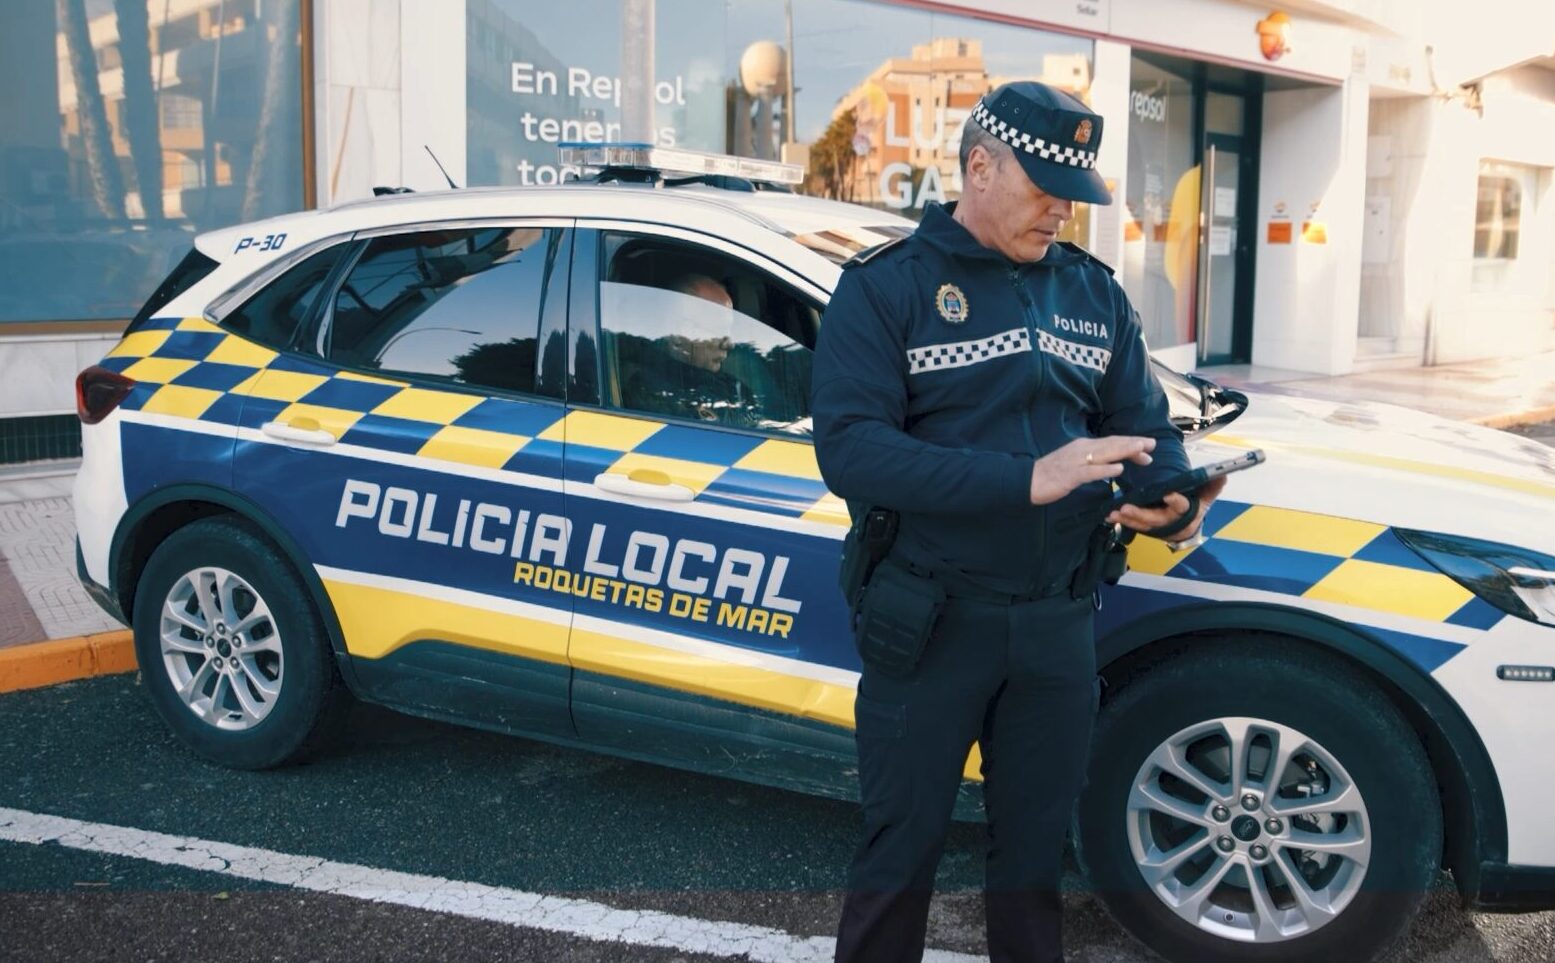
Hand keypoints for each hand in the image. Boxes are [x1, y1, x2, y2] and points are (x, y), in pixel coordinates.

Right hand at [1030, 436, 1155, 505]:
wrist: (1026, 480)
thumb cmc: (1050, 474)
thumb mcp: (1074, 464)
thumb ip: (1092, 463)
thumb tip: (1112, 463)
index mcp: (1083, 447)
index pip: (1111, 442)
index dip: (1130, 443)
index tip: (1147, 447)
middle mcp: (1081, 450)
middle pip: (1111, 444)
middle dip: (1133, 444)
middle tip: (1153, 444)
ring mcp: (1075, 462)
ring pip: (1104, 454)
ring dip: (1124, 450)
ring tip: (1142, 450)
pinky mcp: (1070, 475)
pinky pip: (1090, 471)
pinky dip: (1106, 469)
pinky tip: (1118, 468)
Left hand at [1107, 474, 1228, 538]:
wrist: (1187, 528)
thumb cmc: (1195, 508)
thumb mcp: (1205, 498)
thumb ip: (1212, 487)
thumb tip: (1223, 474)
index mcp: (1186, 513)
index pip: (1182, 507)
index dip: (1176, 501)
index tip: (1168, 494)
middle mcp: (1170, 522)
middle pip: (1155, 519)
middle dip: (1140, 514)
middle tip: (1127, 507)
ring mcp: (1156, 526)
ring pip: (1141, 524)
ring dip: (1127, 518)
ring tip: (1114, 512)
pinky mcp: (1146, 527)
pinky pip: (1133, 524)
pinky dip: (1122, 520)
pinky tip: (1110, 516)